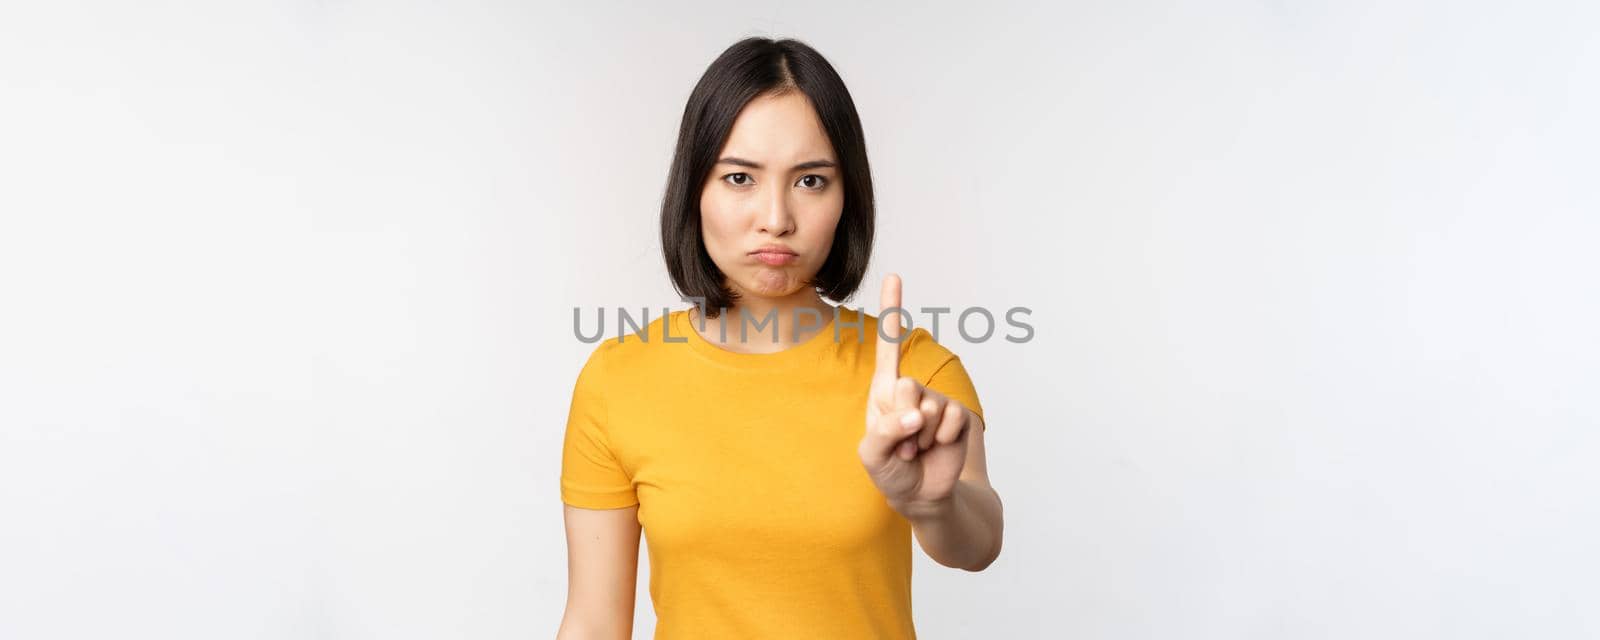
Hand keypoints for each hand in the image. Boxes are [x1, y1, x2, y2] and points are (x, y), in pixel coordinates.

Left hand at [858, 273, 974, 517]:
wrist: (924, 495)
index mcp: (884, 390)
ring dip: (920, 437)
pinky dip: (941, 440)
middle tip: (902, 443)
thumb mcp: (873, 454)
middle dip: (901, 421)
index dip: (892, 309)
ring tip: (917, 449)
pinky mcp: (956, 416)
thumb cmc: (891, 471)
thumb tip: (917, 416)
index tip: (894, 275)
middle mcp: (910, 389)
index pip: (888, 346)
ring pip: (928, 407)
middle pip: (905, 386)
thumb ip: (887, 431)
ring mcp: (934, 401)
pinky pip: (950, 419)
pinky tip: (936, 448)